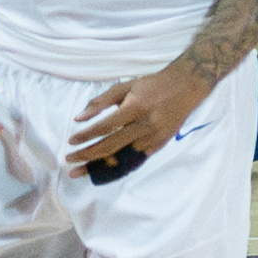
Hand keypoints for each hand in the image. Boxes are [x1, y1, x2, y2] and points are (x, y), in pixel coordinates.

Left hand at [67, 64, 200, 176]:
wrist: (187, 87)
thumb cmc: (153, 84)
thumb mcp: (126, 86)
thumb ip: (102, 101)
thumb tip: (80, 118)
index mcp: (136, 108)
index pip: (105, 126)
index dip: (87, 136)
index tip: (71, 142)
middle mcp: (145, 125)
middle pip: (111, 146)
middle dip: (87, 155)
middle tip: (70, 161)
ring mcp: (153, 137)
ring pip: (122, 157)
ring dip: (100, 166)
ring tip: (81, 172)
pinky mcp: (159, 144)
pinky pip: (134, 159)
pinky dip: (118, 166)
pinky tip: (104, 170)